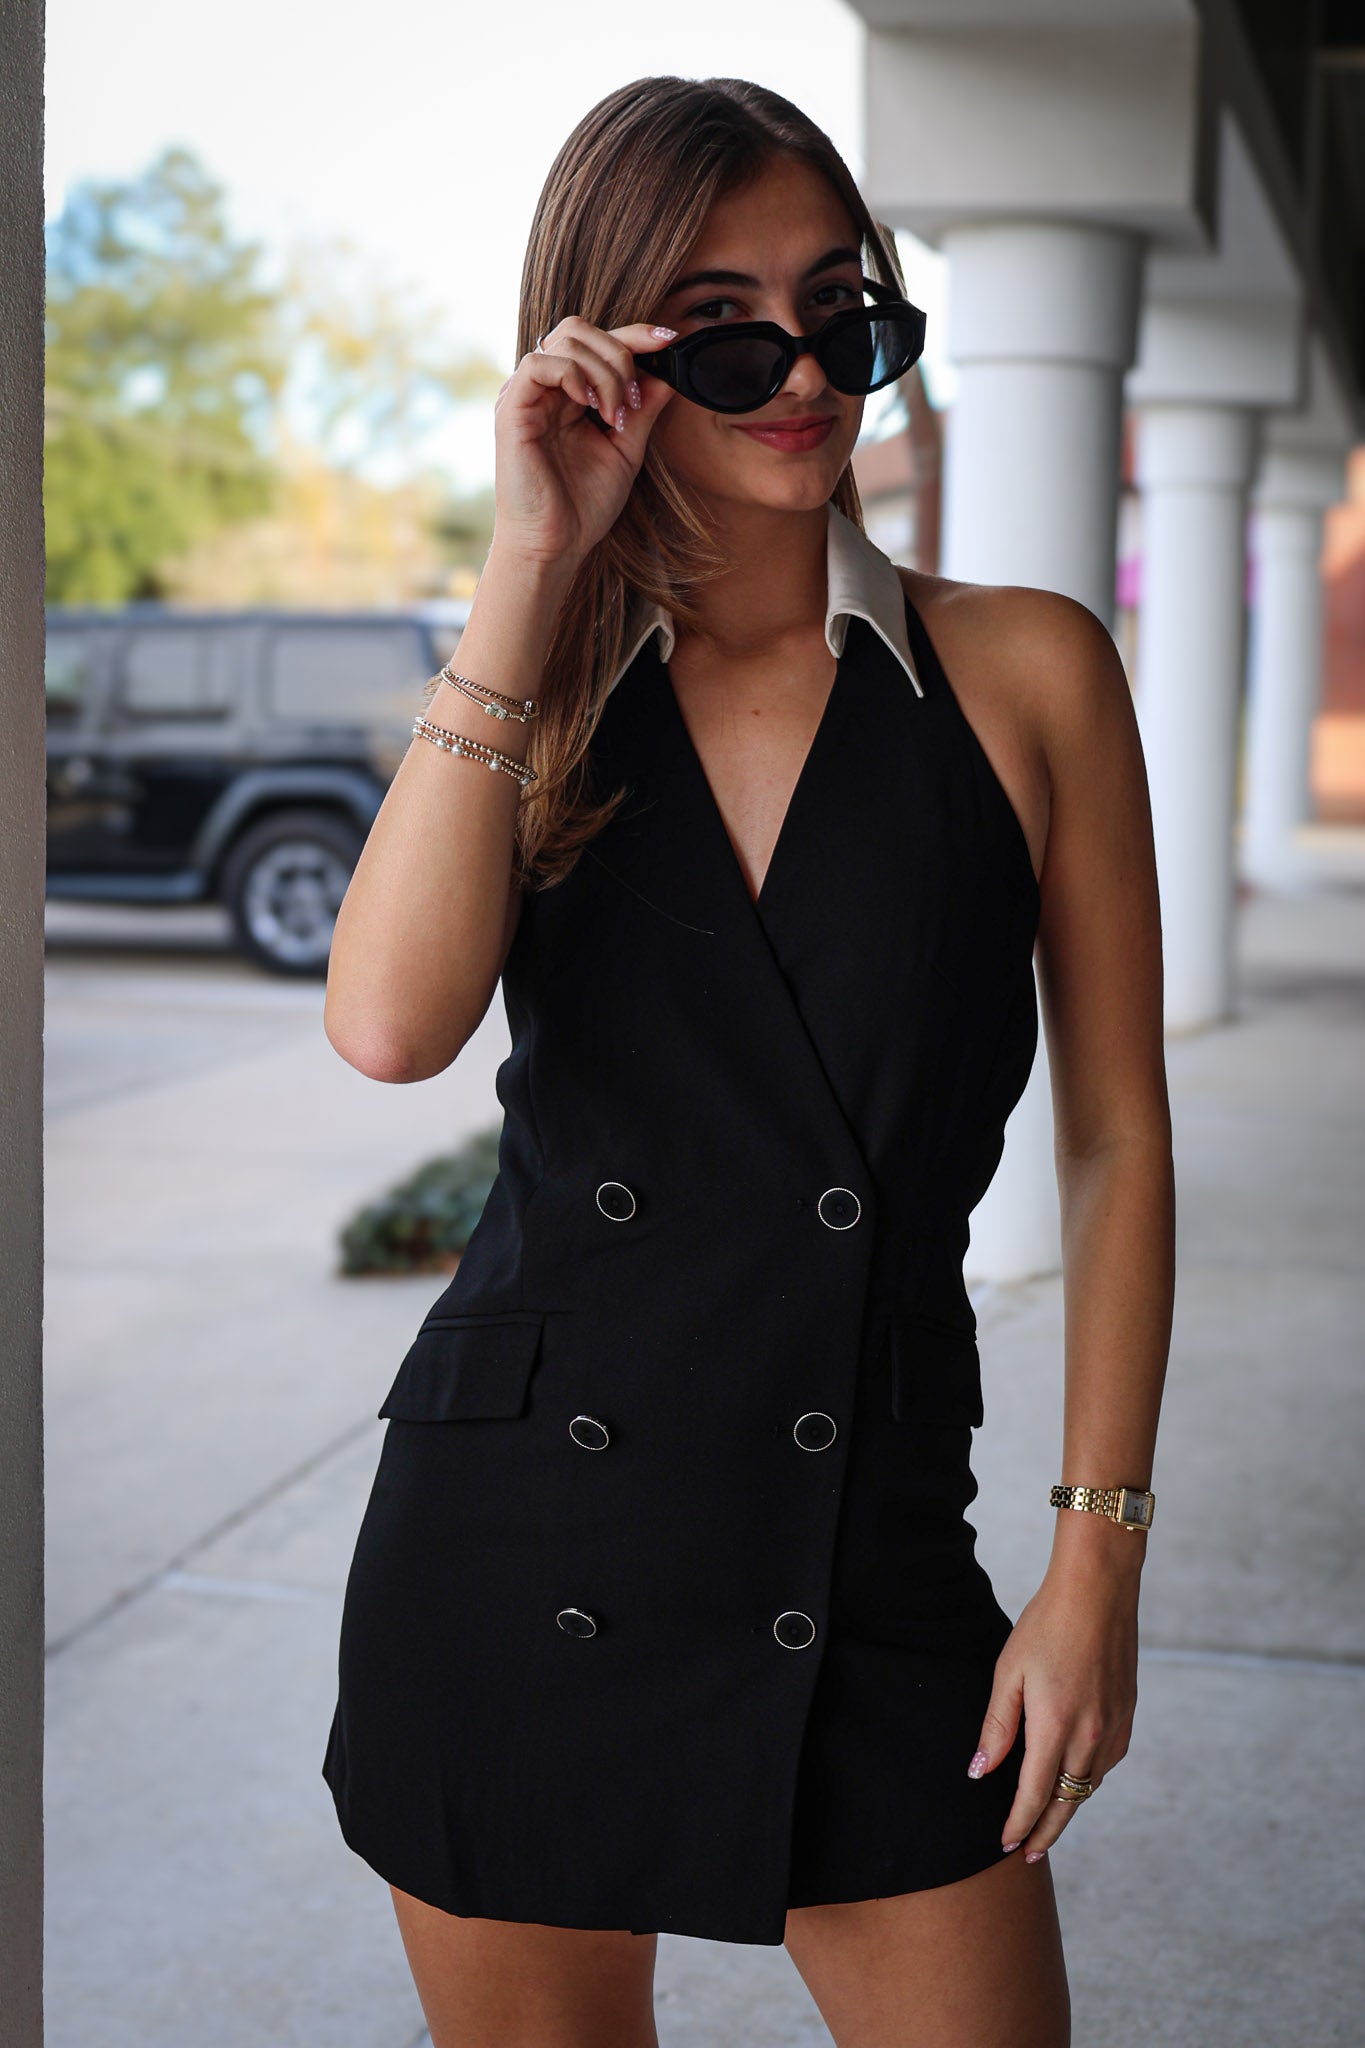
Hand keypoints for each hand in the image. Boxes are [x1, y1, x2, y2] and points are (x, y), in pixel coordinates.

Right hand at [491, 316, 678, 576]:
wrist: (554, 546)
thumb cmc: (583, 505)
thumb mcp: (625, 450)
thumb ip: (643, 410)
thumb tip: (667, 371)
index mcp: (568, 395)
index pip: (598, 343)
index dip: (635, 334)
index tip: (669, 341)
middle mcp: (545, 389)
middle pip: (580, 330)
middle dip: (619, 353)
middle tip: (633, 401)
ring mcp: (527, 396)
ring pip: (565, 341)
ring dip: (603, 371)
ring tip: (614, 415)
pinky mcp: (512, 408)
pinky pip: (539, 364)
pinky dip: (573, 375)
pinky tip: (589, 405)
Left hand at [966, 1550, 1140, 1863]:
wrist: (1099, 1592)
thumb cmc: (1046, 1626)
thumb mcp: (1009, 1672)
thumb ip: (997, 1727)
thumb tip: (980, 1773)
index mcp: (1057, 1727)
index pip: (1035, 1795)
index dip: (1019, 1825)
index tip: (1005, 1846)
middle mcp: (1091, 1737)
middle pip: (1067, 1803)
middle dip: (1045, 1832)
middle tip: (1027, 1854)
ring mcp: (1114, 1728)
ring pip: (1089, 1786)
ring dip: (1068, 1808)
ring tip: (1046, 1822)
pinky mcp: (1127, 1716)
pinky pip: (1107, 1764)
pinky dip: (1089, 1780)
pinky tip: (1076, 1781)